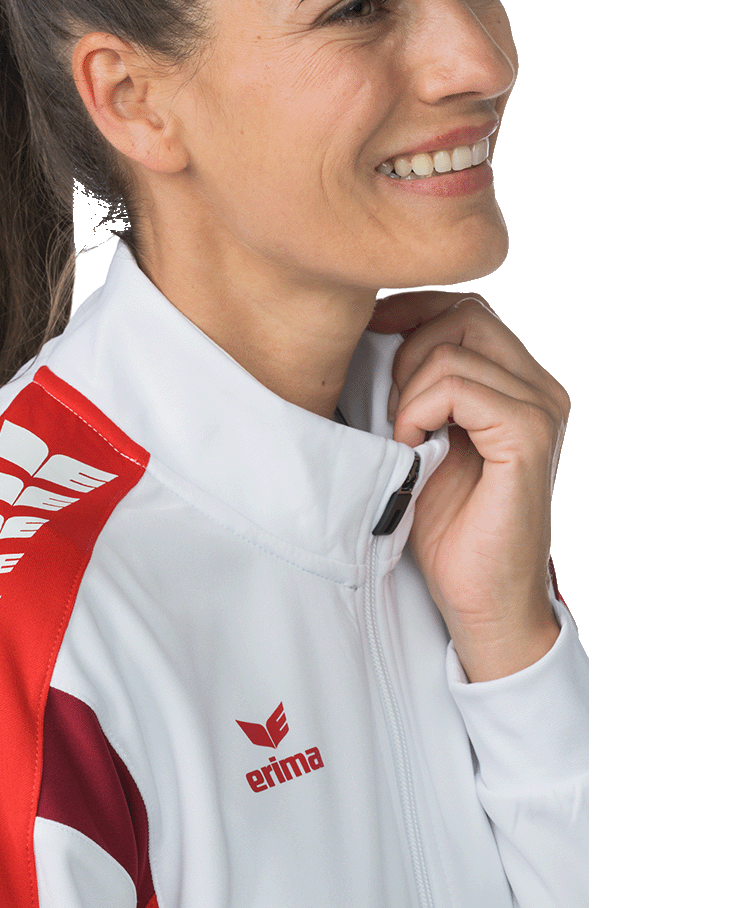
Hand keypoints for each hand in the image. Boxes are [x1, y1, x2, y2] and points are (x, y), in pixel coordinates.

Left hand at [368, 292, 568, 681]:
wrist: (481, 600)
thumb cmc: (447, 528)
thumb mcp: (421, 437)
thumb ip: (416, 384)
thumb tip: (366, 330)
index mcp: (522, 382)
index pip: (466, 307)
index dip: (410, 313)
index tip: (367, 342)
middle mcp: (542, 388)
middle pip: (464, 313)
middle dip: (408, 349)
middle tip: (391, 410)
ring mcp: (542, 409)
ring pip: (454, 347)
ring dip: (409, 391)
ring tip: (404, 438)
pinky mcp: (529, 436)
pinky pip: (459, 386)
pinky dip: (420, 410)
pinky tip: (413, 447)